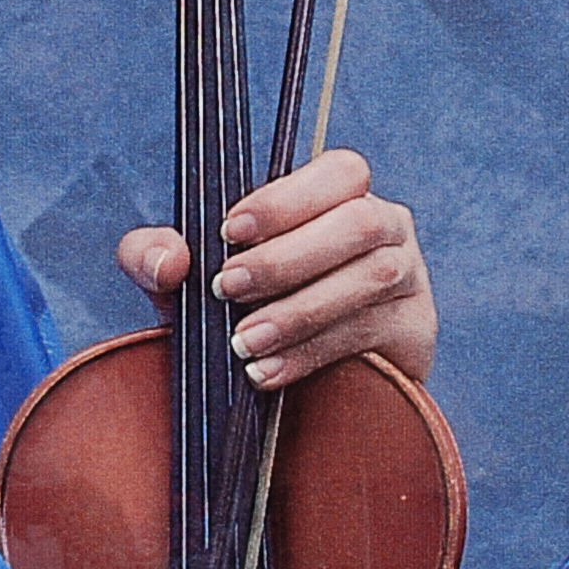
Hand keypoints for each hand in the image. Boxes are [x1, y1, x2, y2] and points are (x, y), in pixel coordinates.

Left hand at [114, 146, 433, 387]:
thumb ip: (153, 257)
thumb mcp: (187, 282)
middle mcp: (386, 228)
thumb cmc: (240, 311)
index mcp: (340, 198)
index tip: (228, 230)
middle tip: (228, 288)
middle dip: (288, 256)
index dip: (287, 197)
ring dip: (300, 309)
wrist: (293, 395)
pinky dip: (312, 352)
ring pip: (372, 277)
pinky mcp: (415, 333)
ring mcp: (410, 279)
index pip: (338, 172)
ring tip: (244, 341)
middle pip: (360, 222)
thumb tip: (168, 259)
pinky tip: (266, 370)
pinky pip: (372, 334)